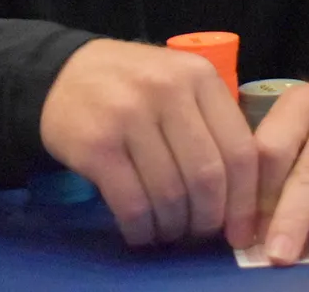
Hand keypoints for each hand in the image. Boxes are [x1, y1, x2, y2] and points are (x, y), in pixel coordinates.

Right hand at [39, 39, 257, 248]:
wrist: (62, 74)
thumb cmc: (132, 86)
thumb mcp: (179, 83)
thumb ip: (212, 124)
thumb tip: (244, 198)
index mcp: (198, 76)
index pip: (240, 150)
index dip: (245, 201)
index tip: (241, 231)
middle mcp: (167, 90)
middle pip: (207, 177)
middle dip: (208, 219)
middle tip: (199, 234)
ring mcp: (129, 115)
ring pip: (170, 194)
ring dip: (173, 227)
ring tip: (169, 232)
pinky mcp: (97, 144)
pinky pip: (132, 204)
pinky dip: (142, 230)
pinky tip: (141, 232)